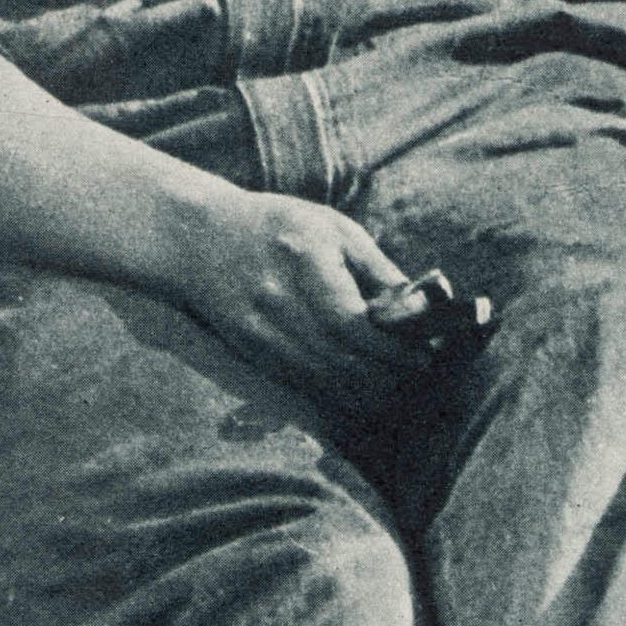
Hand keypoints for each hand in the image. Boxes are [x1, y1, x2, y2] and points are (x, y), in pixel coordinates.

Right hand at [159, 188, 423, 404]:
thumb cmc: (279, 226)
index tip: (423, 358)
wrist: (201, 238)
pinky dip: (333, 398)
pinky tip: (359, 398)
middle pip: (339, 362)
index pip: (352, 324)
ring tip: (398, 395)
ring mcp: (259, 332)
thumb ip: (378, 270)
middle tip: (418, 382)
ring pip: (320, 382)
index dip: (391, 349)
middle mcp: (277, 302)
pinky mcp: (250, 352)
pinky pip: (299, 385)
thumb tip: (422, 309)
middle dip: (386, 379)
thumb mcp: (335, 230)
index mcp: (304, 261)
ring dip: (364, 397)